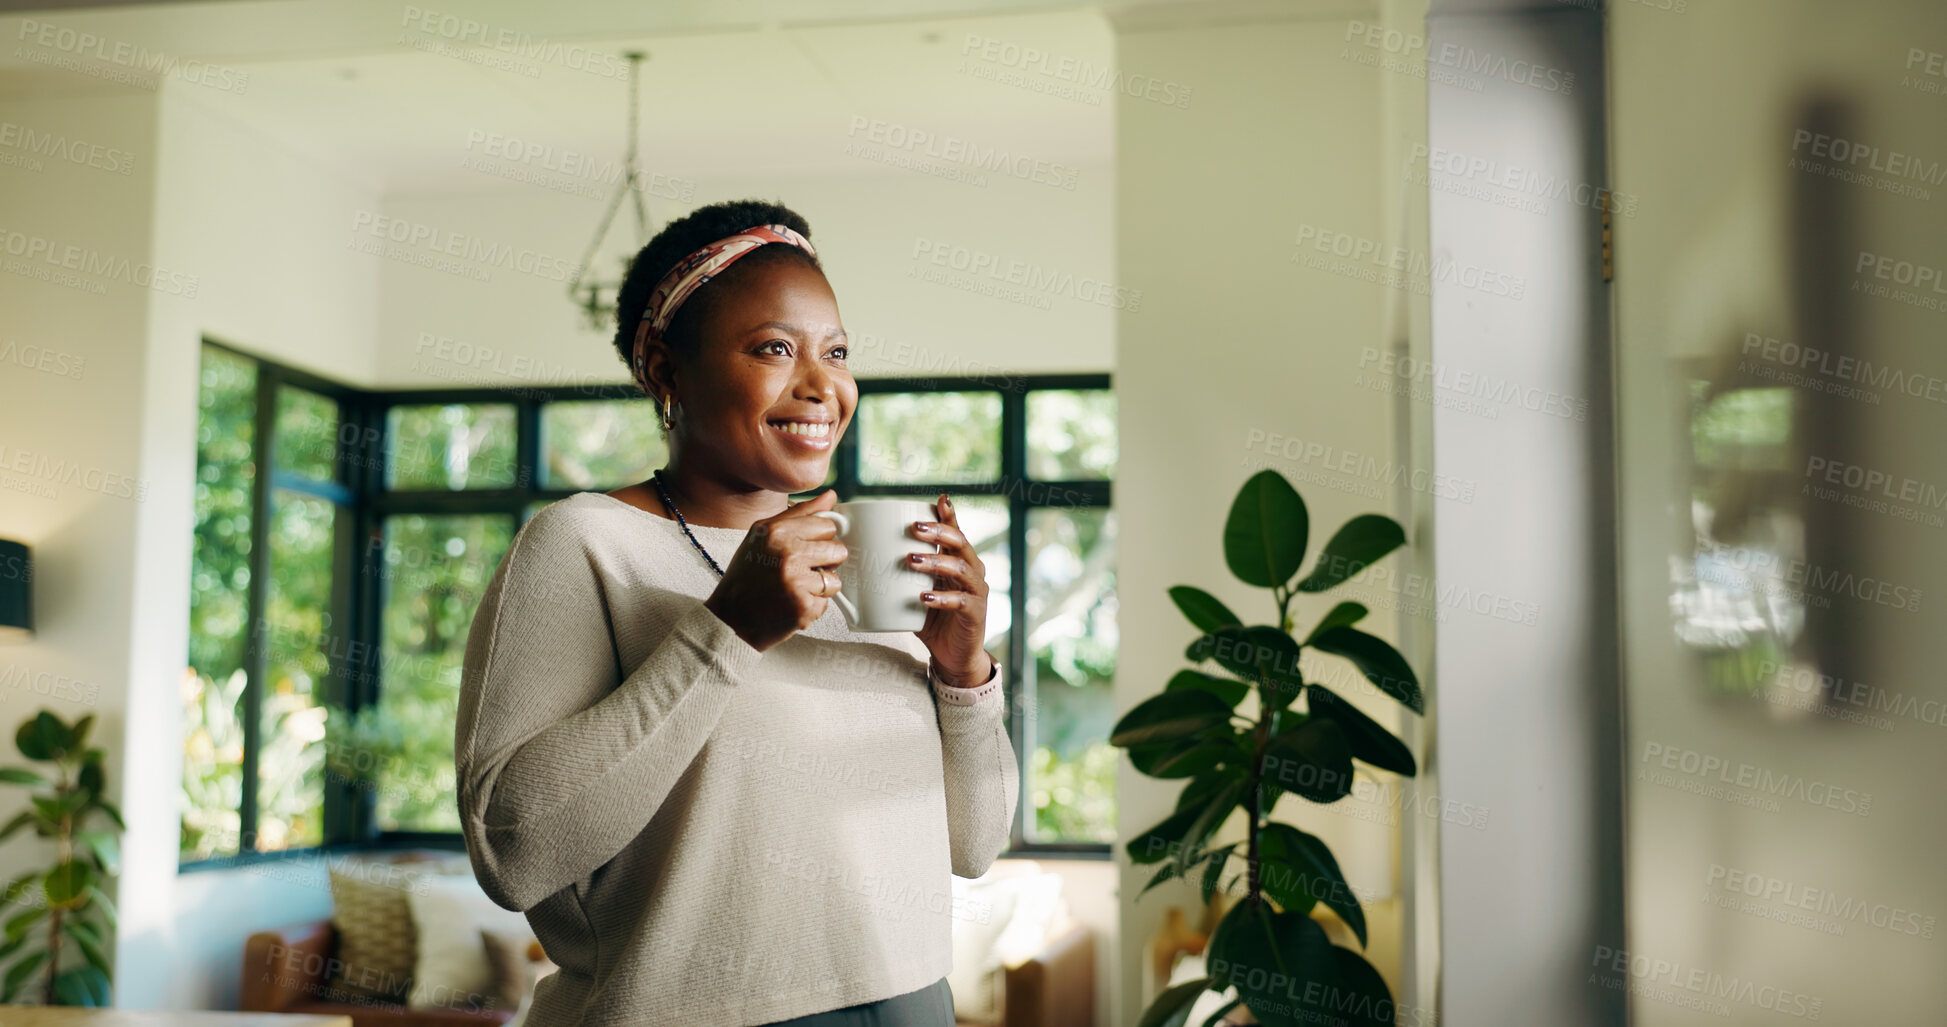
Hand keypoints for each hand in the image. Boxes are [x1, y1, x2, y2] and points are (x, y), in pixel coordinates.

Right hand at [703, 489, 848, 652]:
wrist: (730, 619)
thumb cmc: (748, 574)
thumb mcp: (764, 535)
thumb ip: (800, 513)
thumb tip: (832, 496)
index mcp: (777, 531)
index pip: (827, 525)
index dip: (819, 539)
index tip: (803, 550)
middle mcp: (787, 553)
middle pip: (838, 550)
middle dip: (824, 562)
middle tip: (799, 571)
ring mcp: (797, 581)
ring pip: (835, 578)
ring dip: (820, 587)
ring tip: (795, 588)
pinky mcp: (804, 607)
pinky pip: (827, 602)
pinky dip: (813, 606)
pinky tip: (791, 604)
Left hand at [909, 494, 994, 687]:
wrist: (953, 657)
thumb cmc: (931, 620)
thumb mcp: (914, 592)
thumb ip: (898, 575)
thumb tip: (857, 560)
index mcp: (958, 561)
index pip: (955, 532)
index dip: (949, 515)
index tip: (937, 501)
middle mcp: (972, 571)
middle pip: (960, 543)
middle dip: (938, 532)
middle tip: (914, 528)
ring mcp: (976, 592)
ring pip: (961, 569)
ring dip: (936, 561)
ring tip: (911, 559)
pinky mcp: (976, 614)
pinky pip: (961, 601)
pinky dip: (942, 598)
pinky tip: (924, 597)